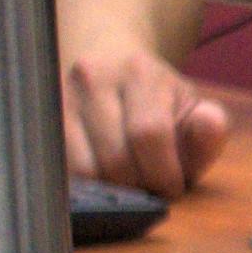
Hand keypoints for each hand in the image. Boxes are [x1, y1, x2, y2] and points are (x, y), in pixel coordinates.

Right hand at [58, 29, 230, 196]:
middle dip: (139, 186)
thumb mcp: (191, 112)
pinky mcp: (42, 120)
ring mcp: (61, 96)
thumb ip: (209, 129)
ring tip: (127, 180)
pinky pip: (62, 171)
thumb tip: (210, 124)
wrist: (109, 63)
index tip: (171, 187)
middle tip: (149, 186)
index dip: (164, 174)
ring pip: (85, 171)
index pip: (150, 135)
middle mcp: (94, 77)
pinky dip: (87, 185)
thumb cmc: (158, 102)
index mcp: (140, 72)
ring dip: (111, 189)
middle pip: (116, 160)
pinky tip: (103, 177)